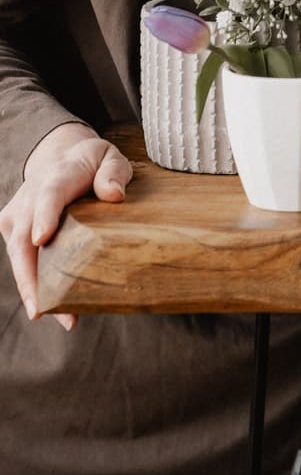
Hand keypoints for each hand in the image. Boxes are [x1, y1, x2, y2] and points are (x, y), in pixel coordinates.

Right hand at [0, 123, 131, 328]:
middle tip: (43, 308)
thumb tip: (114, 194)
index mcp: (58, 175)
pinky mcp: (12, 230)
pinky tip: (52, 309)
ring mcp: (17, 215)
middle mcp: (30, 196)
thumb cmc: (93, 163)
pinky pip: (20, 261)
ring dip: (32, 289)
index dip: (44, 216)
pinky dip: (33, 285)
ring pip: (18, 255)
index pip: (49, 195)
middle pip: (24, 236)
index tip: (41, 239)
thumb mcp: (111, 157)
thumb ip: (114, 172)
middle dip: (30, 275)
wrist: (62, 158)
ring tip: (55, 316)